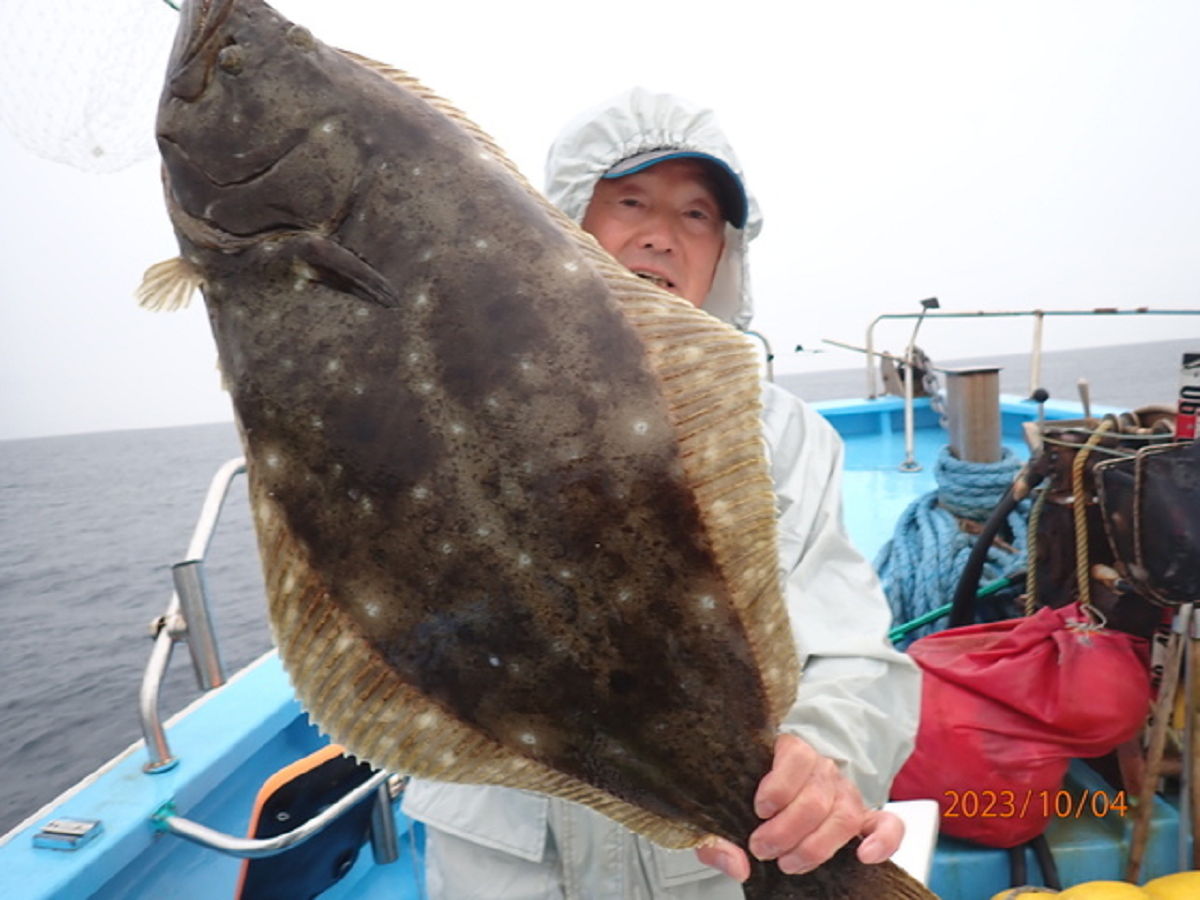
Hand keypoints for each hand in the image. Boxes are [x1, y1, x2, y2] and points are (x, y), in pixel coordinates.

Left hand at [695, 733, 903, 880]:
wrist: (783, 788)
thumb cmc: (752, 794)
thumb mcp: (727, 805)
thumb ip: (719, 835)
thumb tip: (735, 864)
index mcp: (789, 750)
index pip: (795, 756)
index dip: (779, 785)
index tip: (759, 810)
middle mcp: (822, 768)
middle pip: (816, 797)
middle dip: (786, 830)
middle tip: (762, 849)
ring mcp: (846, 792)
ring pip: (844, 816)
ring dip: (816, 846)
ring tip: (789, 863)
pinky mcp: (865, 817)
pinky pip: (888, 825)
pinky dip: (883, 841)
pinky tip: (864, 856)